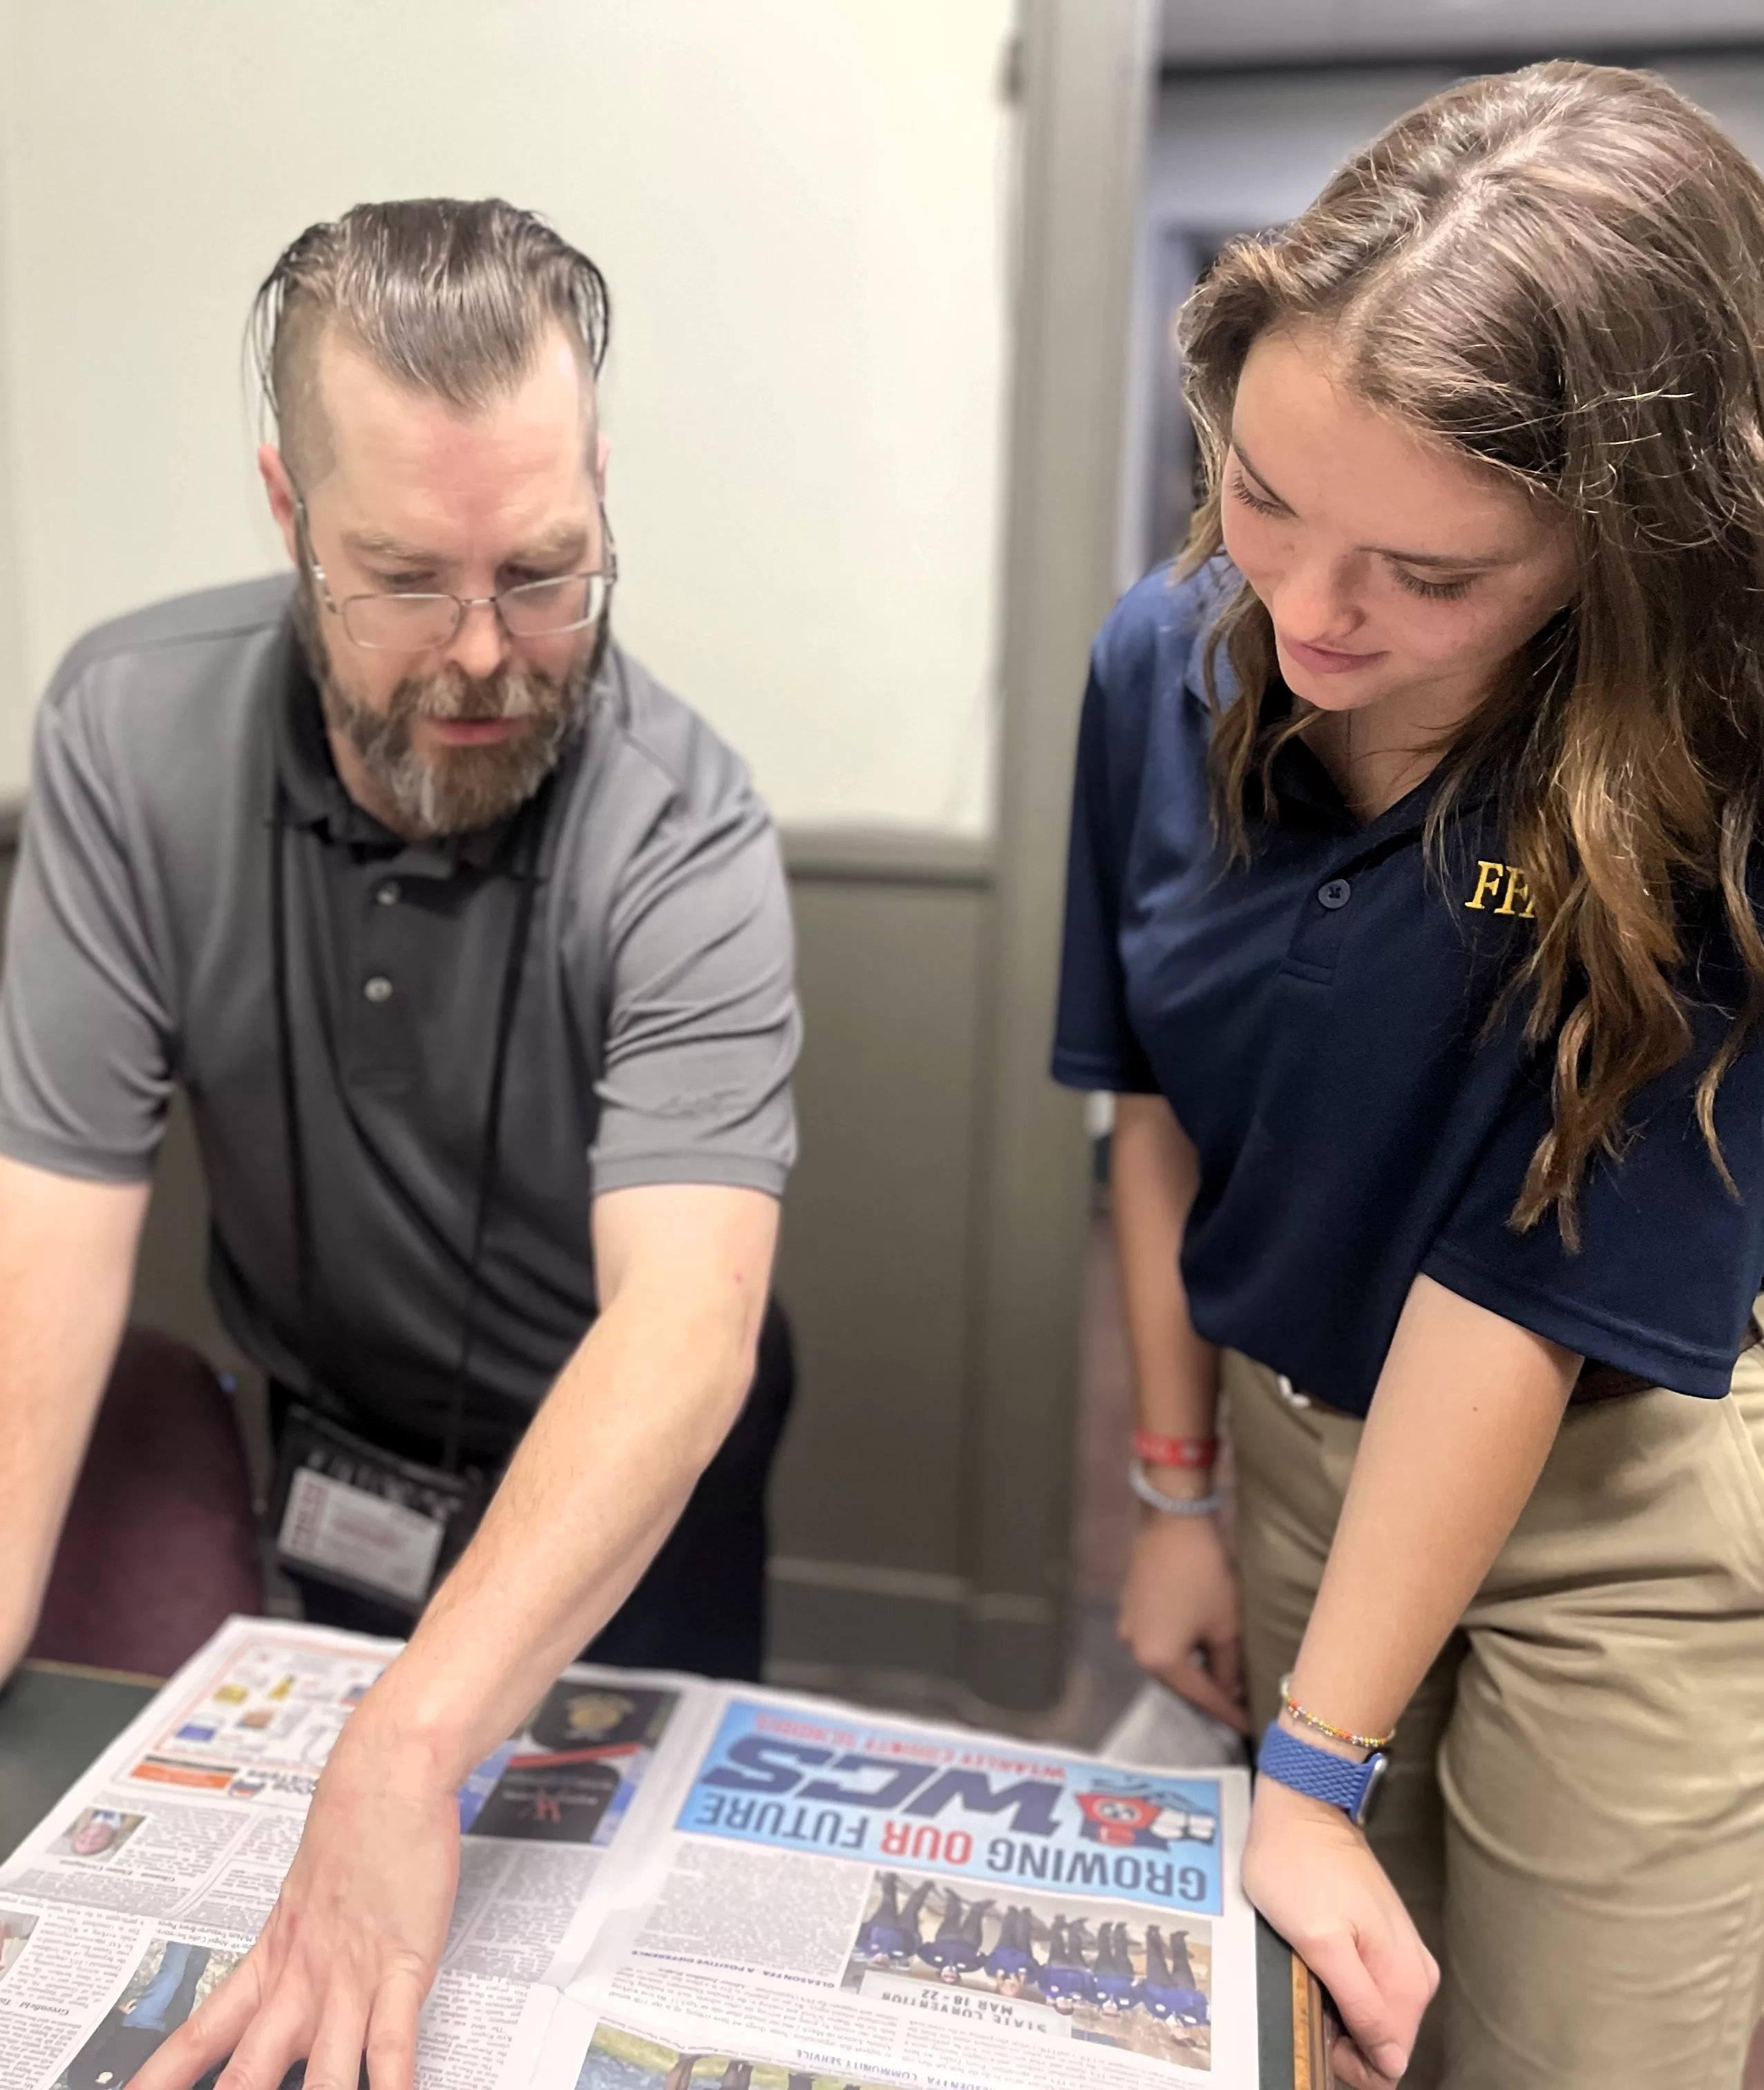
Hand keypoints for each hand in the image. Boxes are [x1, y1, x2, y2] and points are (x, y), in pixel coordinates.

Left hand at [131, 1721, 460, 2089]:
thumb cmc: (350, 1830)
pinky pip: (393, 2043)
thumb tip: (280, 1987)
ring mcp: (351, 1980)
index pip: (198, 2037)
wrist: (385, 1778)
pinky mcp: (404, 1967)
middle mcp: (303, 1982)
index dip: (160, 2080)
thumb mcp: (302, 1896)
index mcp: (271, 1961)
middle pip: (249, 2072)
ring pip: (321, 2074)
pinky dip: (391, 2083)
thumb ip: (292, 1951)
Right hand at [1117, 1506, 1248, 1732]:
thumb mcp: (1226, 1625)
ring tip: (1224, 1675)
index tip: (1251, 1730)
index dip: (1230, 1714)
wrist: (1172, 1519)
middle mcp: (1135, 1650)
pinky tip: (1200, 1642)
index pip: (1202, 1697)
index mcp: (1159, 1660)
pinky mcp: (1129, 1607)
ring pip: (1168, 1660)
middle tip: (1240, 1702)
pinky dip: (1181, 1646)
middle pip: (1180, 1682)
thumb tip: (1233, 1690)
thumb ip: (1229, 1667)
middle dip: (1210, 1691)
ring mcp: (1128, 1627)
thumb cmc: (1204, 1574)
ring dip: (1195, 1668)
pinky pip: (1158, 1639)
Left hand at [1243, 1777, 1437, 2086]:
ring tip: (1308, 1975)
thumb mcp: (1320, 1942)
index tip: (1317, 2030)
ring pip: (1375, 2015)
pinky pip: (1369, 1987)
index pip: (1391, 2061)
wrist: (1302, 1806)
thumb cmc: (1300, 1865)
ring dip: (1339, 2012)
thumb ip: (1361, 2005)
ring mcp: (1402, 1954)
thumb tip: (1390, 2061)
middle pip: (1384, 2041)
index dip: (1350, 2060)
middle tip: (1306, 1997)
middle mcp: (1415, 1973)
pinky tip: (1318, 1964)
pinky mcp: (1385, 1939)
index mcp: (1407, 1981)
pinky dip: (1341, 1987)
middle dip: (1343, 2036)